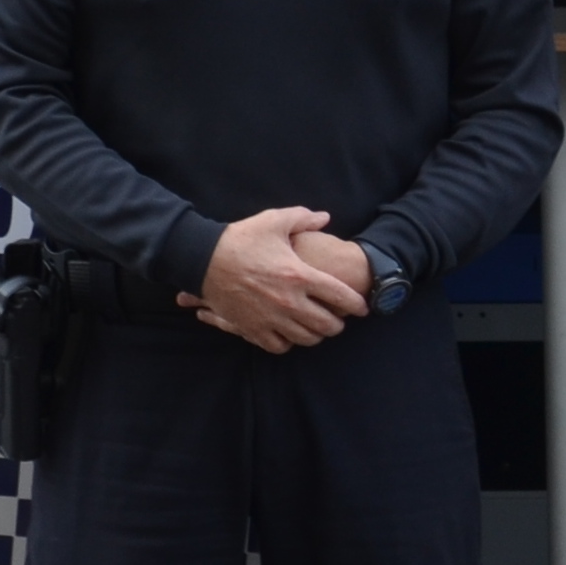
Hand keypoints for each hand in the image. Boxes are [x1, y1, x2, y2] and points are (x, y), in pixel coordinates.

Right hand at [190, 206, 369, 353]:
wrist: (203, 259)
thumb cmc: (241, 239)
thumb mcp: (274, 221)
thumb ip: (303, 218)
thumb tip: (325, 218)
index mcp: (299, 275)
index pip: (339, 296)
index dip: (357, 304)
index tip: (362, 307)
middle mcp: (289, 301)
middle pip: (327, 324)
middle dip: (338, 324)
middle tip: (339, 320)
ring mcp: (271, 318)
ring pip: (306, 339)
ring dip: (316, 335)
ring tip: (317, 328)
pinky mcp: (253, 328)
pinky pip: (280, 346)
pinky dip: (289, 342)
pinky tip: (290, 334)